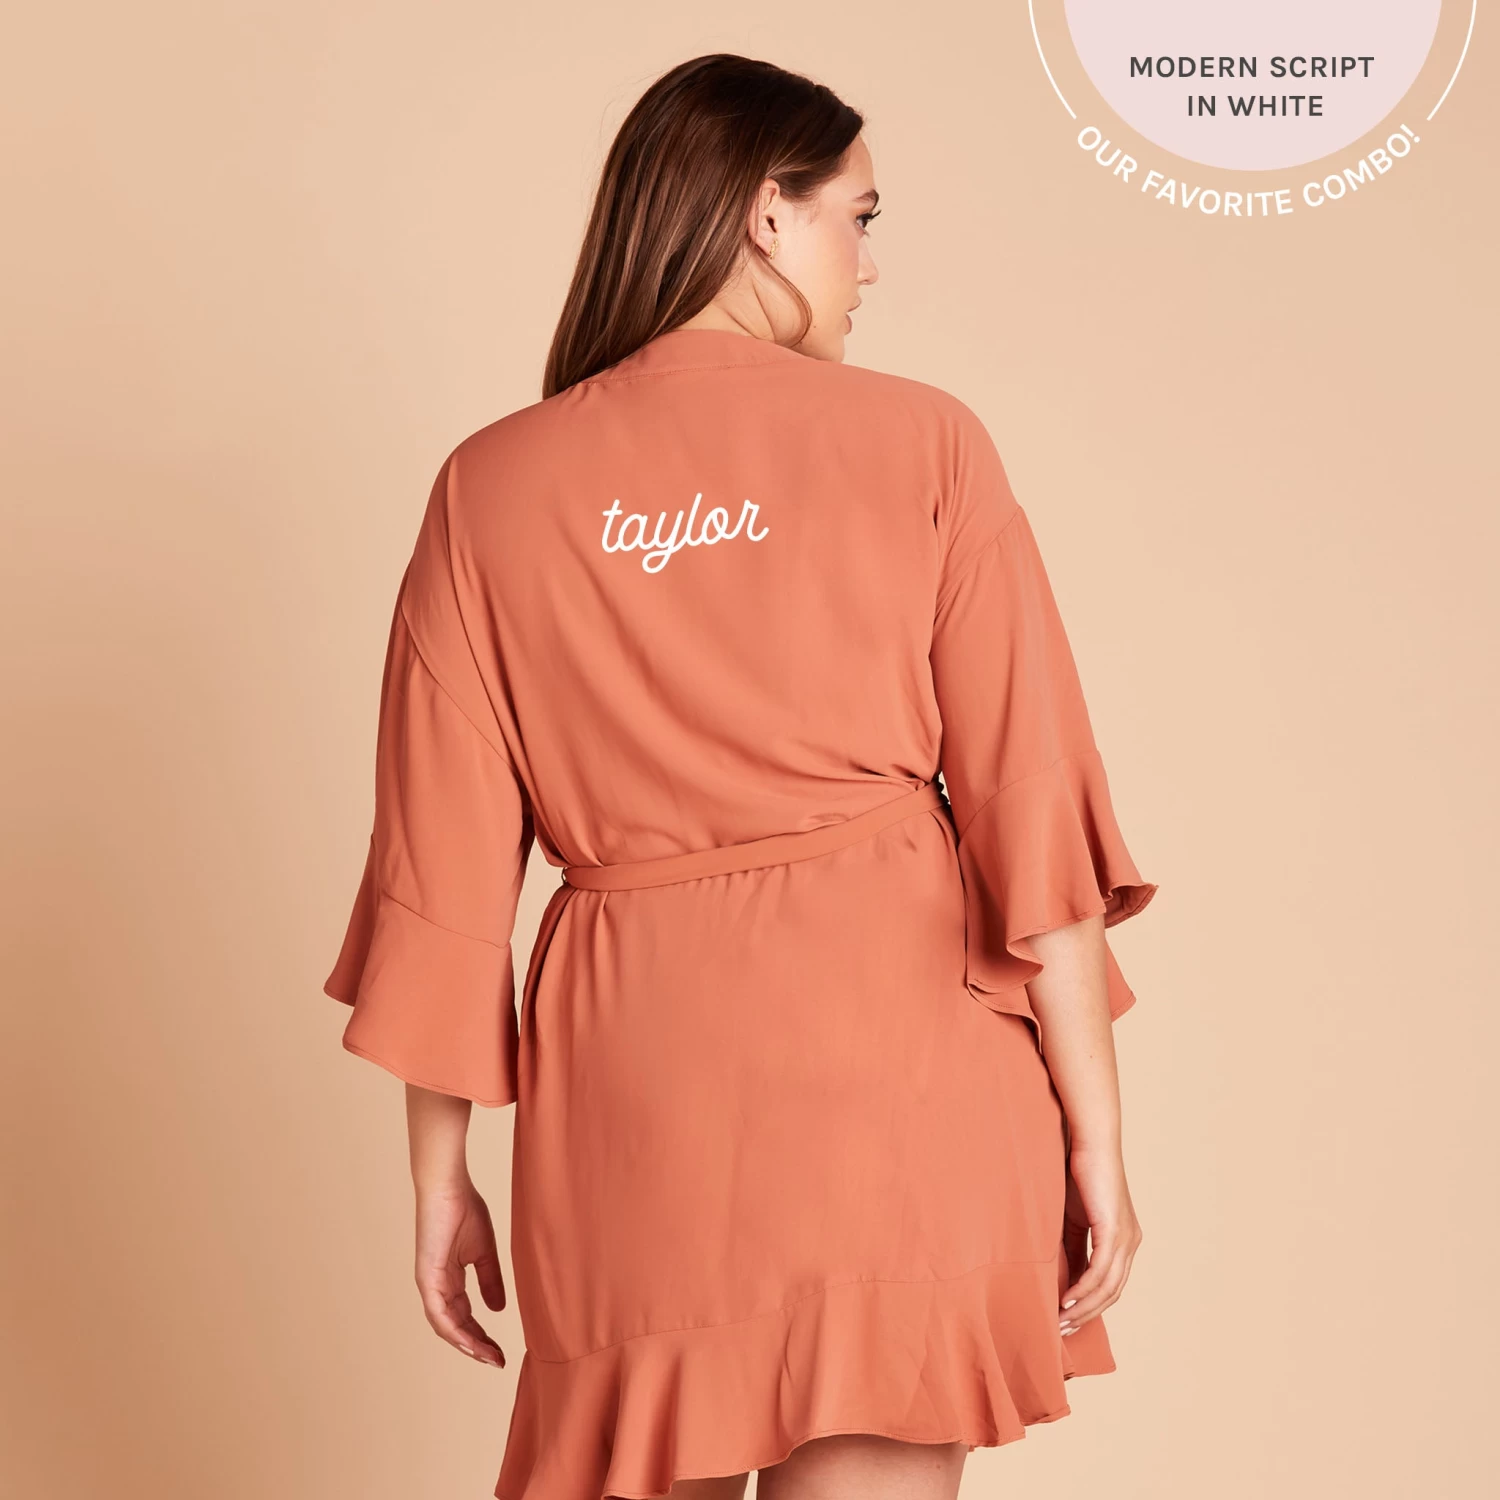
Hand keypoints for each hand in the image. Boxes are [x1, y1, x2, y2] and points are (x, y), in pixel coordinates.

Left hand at [414, 1179, 506, 1366]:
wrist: (449, 1188)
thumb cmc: (464, 1209)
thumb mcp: (484, 1252)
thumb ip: (490, 1280)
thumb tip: (497, 1310)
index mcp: (449, 1279)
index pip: (465, 1316)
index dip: (482, 1335)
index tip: (501, 1350)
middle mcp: (437, 1287)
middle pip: (456, 1327)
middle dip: (477, 1346)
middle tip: (498, 1360)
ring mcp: (430, 1285)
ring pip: (446, 1327)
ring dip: (468, 1345)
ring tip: (489, 1357)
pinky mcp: (427, 1279)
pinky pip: (439, 1315)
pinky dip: (455, 1332)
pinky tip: (472, 1343)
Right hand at [1058, 1143, 1141, 1335]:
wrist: (1088, 1142)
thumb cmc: (1077, 1173)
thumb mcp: (1072, 1218)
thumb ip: (1072, 1247)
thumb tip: (1063, 1277)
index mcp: (1124, 1239)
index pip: (1110, 1284)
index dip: (1090, 1305)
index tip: (1067, 1319)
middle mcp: (1131, 1242)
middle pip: (1112, 1293)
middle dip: (1086, 1314)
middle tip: (1062, 1330)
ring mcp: (1126, 1238)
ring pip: (1107, 1287)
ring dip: (1083, 1308)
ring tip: (1060, 1321)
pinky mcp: (1114, 1231)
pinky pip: (1099, 1271)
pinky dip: (1082, 1289)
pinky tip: (1066, 1300)